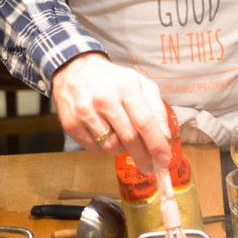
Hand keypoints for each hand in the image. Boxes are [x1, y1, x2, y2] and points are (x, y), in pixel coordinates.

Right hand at [51, 52, 170, 172]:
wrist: (76, 70)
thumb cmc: (113, 80)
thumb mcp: (140, 84)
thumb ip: (156, 108)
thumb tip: (165, 136)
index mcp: (127, 88)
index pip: (145, 122)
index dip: (156, 144)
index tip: (165, 160)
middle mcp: (106, 100)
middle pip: (129, 138)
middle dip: (143, 156)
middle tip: (149, 167)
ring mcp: (86, 112)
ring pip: (111, 146)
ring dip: (122, 150)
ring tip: (123, 140)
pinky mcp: (71, 123)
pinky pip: (94, 149)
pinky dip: (104, 150)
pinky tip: (106, 137)